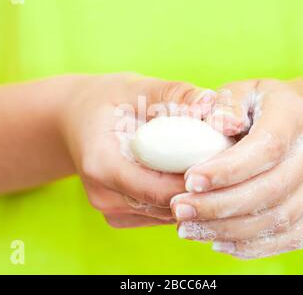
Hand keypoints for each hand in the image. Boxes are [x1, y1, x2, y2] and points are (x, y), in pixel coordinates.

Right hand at [59, 73, 213, 227]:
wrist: (75, 119)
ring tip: (212, 167)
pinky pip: (157, 214)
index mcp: (101, 164)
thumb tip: (211, 104)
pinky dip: (176, 199)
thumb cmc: (107, 99)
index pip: (158, 188)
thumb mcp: (138, 87)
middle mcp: (102, 195)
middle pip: (165, 205)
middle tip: (228, 162)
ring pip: (166, 215)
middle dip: (200, 188)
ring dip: (191, 195)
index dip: (196, 180)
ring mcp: (108, 209)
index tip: (226, 161)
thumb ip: (175, 94)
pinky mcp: (117, 215)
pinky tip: (187, 175)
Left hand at [171, 79, 302, 258]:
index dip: (227, 170)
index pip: (265, 148)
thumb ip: (226, 104)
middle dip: (220, 206)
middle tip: (180, 211)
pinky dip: (253, 246)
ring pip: (280, 220)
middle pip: (272, 190)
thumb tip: (217, 126)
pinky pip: (291, 237)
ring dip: (230, 231)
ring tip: (190, 229)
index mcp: (296, 116)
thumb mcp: (242, 92)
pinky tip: (218, 242)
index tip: (189, 182)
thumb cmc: (261, 107)